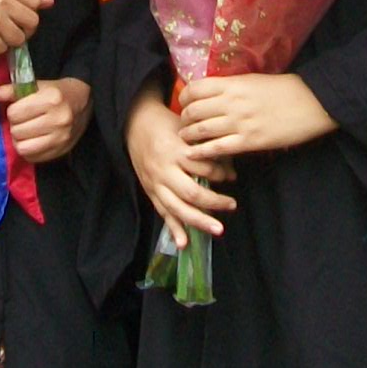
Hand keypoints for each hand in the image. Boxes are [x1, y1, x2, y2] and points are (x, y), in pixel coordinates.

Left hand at [0, 76, 90, 164]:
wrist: (83, 102)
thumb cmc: (54, 93)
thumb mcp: (34, 86)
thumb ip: (9, 91)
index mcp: (51, 99)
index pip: (14, 114)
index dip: (13, 111)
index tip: (21, 109)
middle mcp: (58, 119)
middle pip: (17, 131)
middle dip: (16, 126)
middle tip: (23, 121)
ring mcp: (61, 138)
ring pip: (23, 148)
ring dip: (20, 140)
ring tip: (26, 132)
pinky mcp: (61, 151)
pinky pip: (32, 158)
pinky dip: (29, 150)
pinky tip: (34, 140)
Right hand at [126, 87, 237, 247]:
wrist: (134, 123)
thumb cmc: (166, 124)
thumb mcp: (188, 129)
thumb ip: (207, 149)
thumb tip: (231, 173)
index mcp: (175, 150)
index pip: (202, 167)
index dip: (220, 173)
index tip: (231, 176)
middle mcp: (164, 170)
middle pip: (192, 193)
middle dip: (214, 202)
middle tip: (232, 205)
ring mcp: (155, 183)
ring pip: (178, 208)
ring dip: (199, 221)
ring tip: (218, 229)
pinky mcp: (150, 192)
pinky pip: (162, 213)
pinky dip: (173, 230)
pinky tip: (184, 244)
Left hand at [176, 74, 335, 158]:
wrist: (312, 102)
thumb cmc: (284, 89)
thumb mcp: (253, 80)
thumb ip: (231, 87)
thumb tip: (211, 93)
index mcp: (233, 84)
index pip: (195, 88)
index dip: (184, 97)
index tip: (184, 103)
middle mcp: (232, 102)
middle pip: (193, 110)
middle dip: (184, 119)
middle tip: (184, 124)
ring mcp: (240, 122)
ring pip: (201, 130)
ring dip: (189, 135)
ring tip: (186, 138)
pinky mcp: (250, 141)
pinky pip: (218, 148)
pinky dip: (202, 152)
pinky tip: (193, 154)